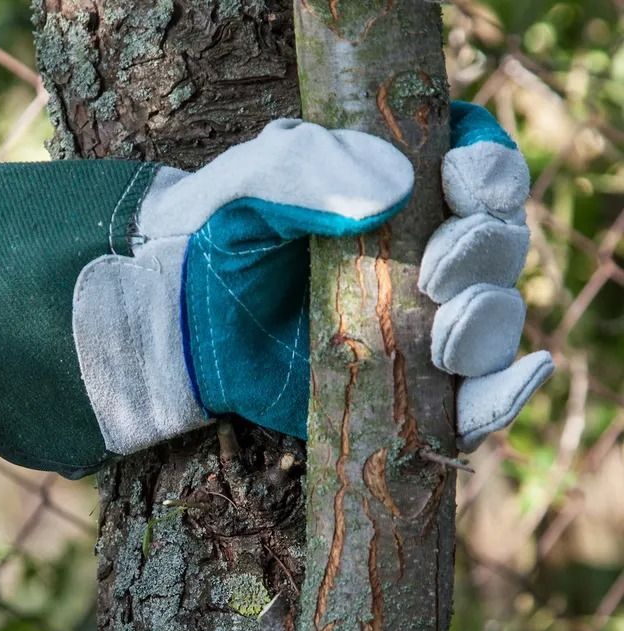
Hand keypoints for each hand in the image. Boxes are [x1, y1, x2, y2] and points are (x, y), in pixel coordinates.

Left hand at [0, 104, 548, 476]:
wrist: (179, 323)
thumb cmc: (215, 242)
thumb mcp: (249, 184)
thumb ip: (307, 168)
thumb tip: (397, 188)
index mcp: (406, 189)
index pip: (482, 171)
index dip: (490, 175)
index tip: (461, 182)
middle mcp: (427, 255)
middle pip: (499, 249)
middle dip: (484, 254)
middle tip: (435, 267)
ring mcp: (421, 327)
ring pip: (496, 323)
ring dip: (490, 324)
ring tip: (445, 330)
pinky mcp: (403, 390)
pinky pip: (471, 400)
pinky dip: (501, 399)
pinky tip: (512, 384)